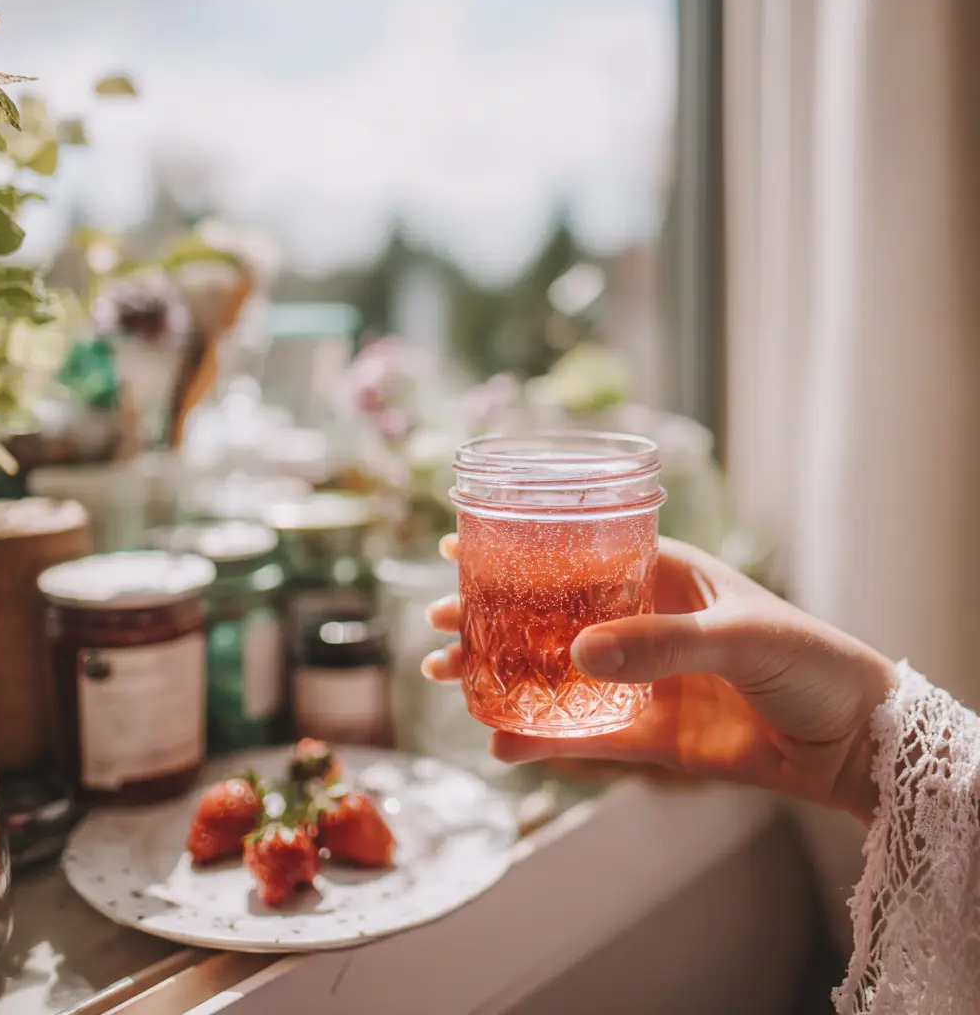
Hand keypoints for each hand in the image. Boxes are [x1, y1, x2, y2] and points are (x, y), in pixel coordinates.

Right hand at [423, 535, 896, 824]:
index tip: (456, 549)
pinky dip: (541, 739)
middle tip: (437, 625)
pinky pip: (583, 733)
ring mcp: (638, 677)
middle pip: (548, 615)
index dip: (515, 551)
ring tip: (449, 677)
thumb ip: (662, 642)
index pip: (574, 553)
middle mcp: (638, 621)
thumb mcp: (740, 636)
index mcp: (661, 574)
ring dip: (501, 675)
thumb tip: (578, 654)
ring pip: (554, 674)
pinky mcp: (646, 732)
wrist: (852, 739)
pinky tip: (498, 741)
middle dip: (491, 617)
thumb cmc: (809, 659)